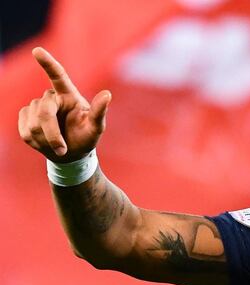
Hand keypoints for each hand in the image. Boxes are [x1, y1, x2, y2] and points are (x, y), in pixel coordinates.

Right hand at [18, 47, 111, 162]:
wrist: (71, 153)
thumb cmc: (86, 138)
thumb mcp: (96, 128)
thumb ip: (100, 111)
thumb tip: (108, 94)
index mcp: (69, 95)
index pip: (58, 76)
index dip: (48, 63)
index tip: (38, 51)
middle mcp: (51, 97)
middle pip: (44, 112)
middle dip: (52, 133)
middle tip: (62, 149)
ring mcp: (35, 106)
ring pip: (33, 124)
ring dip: (46, 139)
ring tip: (58, 144)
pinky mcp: (24, 117)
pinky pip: (24, 130)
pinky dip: (37, 142)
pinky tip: (46, 142)